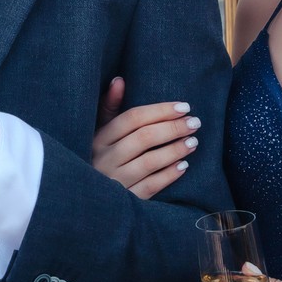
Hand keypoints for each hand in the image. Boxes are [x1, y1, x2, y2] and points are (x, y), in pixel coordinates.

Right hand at [91, 76, 199, 198]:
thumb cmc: (97, 158)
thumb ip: (109, 107)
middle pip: (144, 138)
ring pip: (149, 162)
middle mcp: (104, 159)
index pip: (132, 118)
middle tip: (194, 123)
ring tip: (193, 142)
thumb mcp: (97, 132)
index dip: (160, 111)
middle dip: (172, 128)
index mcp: (98, 139)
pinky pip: (150, 186)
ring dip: (175, 150)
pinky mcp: (124, 201)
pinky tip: (184, 166)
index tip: (184, 107)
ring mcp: (113, 181)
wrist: (87, 200)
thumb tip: (119, 80)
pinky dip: (169, 175)